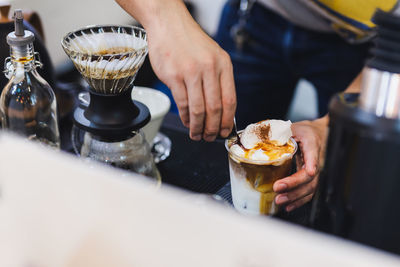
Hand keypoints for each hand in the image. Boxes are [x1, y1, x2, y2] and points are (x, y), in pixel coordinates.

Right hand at [144, 1, 235, 140]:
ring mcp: (191, 72)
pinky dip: (185, 117)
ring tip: (197, 134)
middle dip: (213, 128)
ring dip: (198, 127)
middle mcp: (209, 68)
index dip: (228, 120)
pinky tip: (186, 122)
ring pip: (198, 109)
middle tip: (210, 137)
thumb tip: (220, 110)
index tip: (225, 131)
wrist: (168, 24)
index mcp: (223, 64)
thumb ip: (218, 79)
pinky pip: (183, 104)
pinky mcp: (174, 76)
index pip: (230, 100)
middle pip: (215, 108)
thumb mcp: (212, 55)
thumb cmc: (190, 42)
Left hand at [273, 117, 328, 211]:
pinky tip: (289, 206)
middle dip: (294, 185)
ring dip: (295, 196)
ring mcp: (316, 170)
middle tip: (278, 188)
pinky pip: (308, 192)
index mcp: (312, 143)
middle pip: (310, 176)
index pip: (314, 155)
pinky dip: (299, 200)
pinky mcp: (311, 178)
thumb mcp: (292, 127)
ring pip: (310, 187)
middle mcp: (316, 159)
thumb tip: (257, 140)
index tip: (309, 172)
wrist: (319, 134)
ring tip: (280, 200)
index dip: (312, 164)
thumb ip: (277, 133)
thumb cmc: (304, 131)